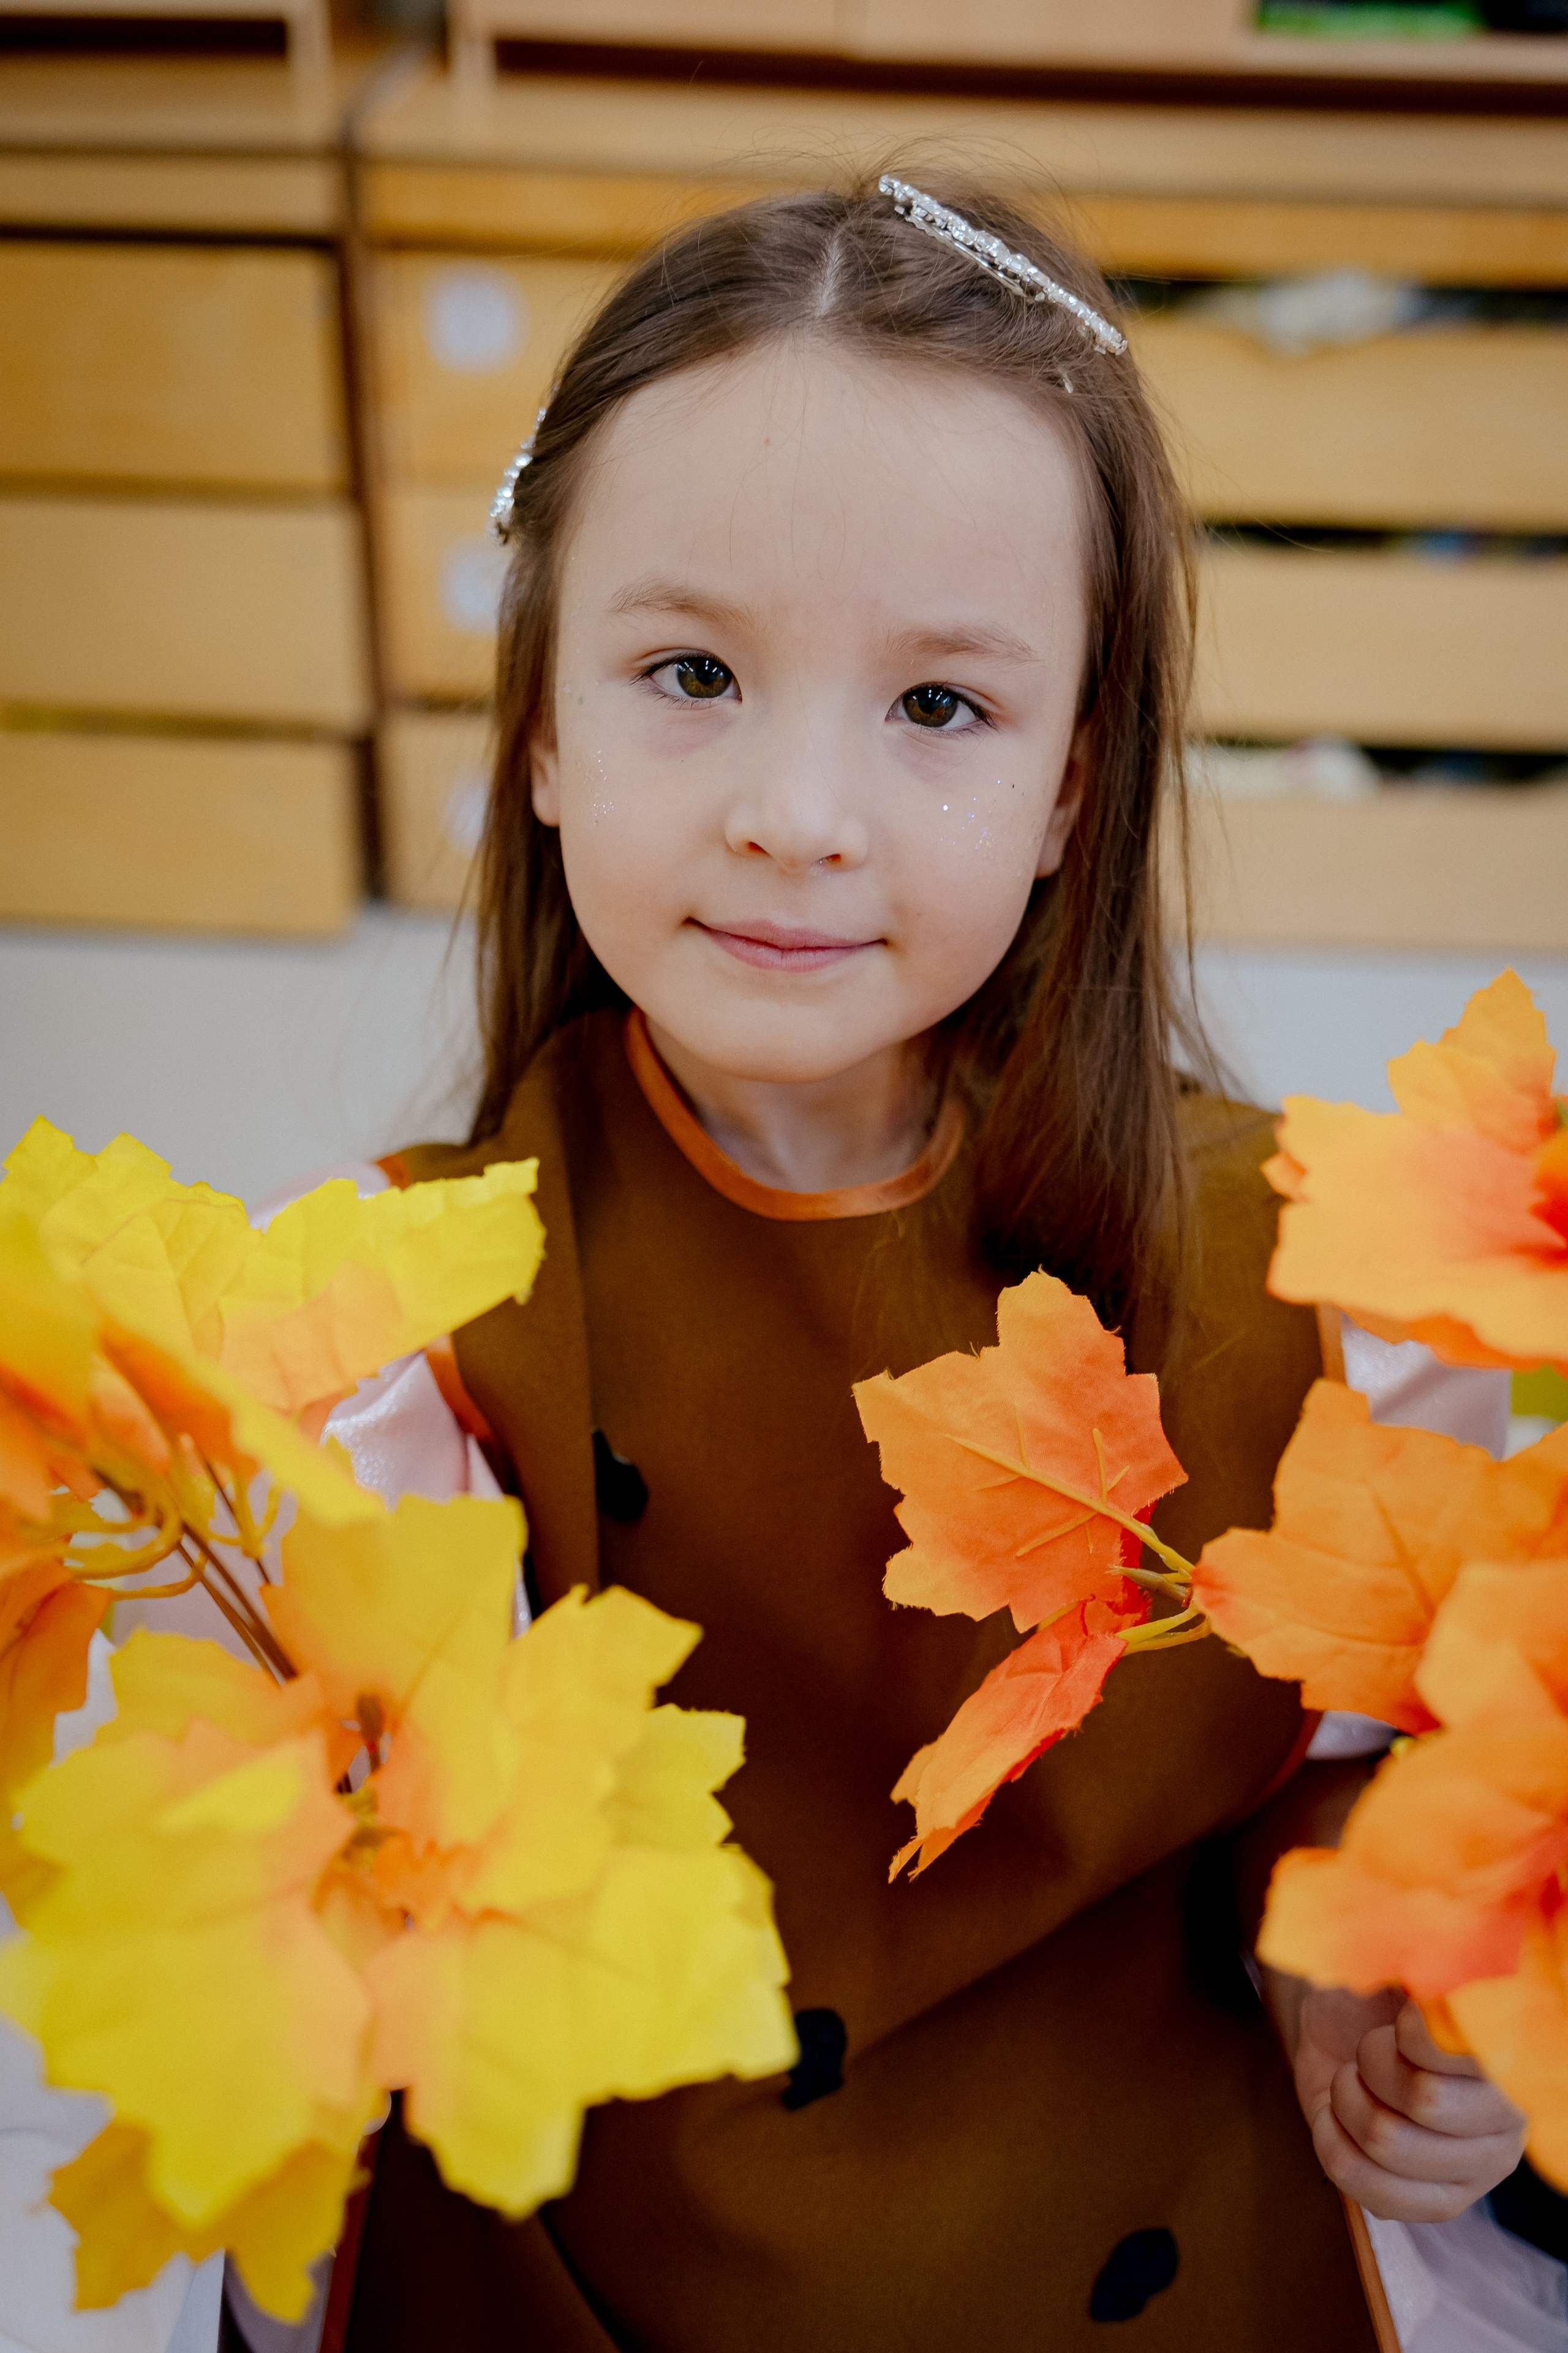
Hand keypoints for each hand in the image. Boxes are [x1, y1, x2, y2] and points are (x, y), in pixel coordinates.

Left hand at [1294, 1986, 1526, 2223]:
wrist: (1345, 2026)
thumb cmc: (1378, 1992)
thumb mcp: (1400, 1964)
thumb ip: (1427, 1971)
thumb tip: (1432, 1991)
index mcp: (1511, 2054)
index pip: (1461, 2052)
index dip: (1411, 2033)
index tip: (1401, 2017)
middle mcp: (1510, 2118)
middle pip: (1424, 2100)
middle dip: (1373, 2062)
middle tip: (1372, 2047)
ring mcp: (1479, 2168)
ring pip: (1387, 2142)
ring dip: (1348, 2099)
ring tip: (1355, 2080)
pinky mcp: (1440, 2203)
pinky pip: (1373, 2192)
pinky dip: (1334, 2143)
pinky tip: (1339, 2117)